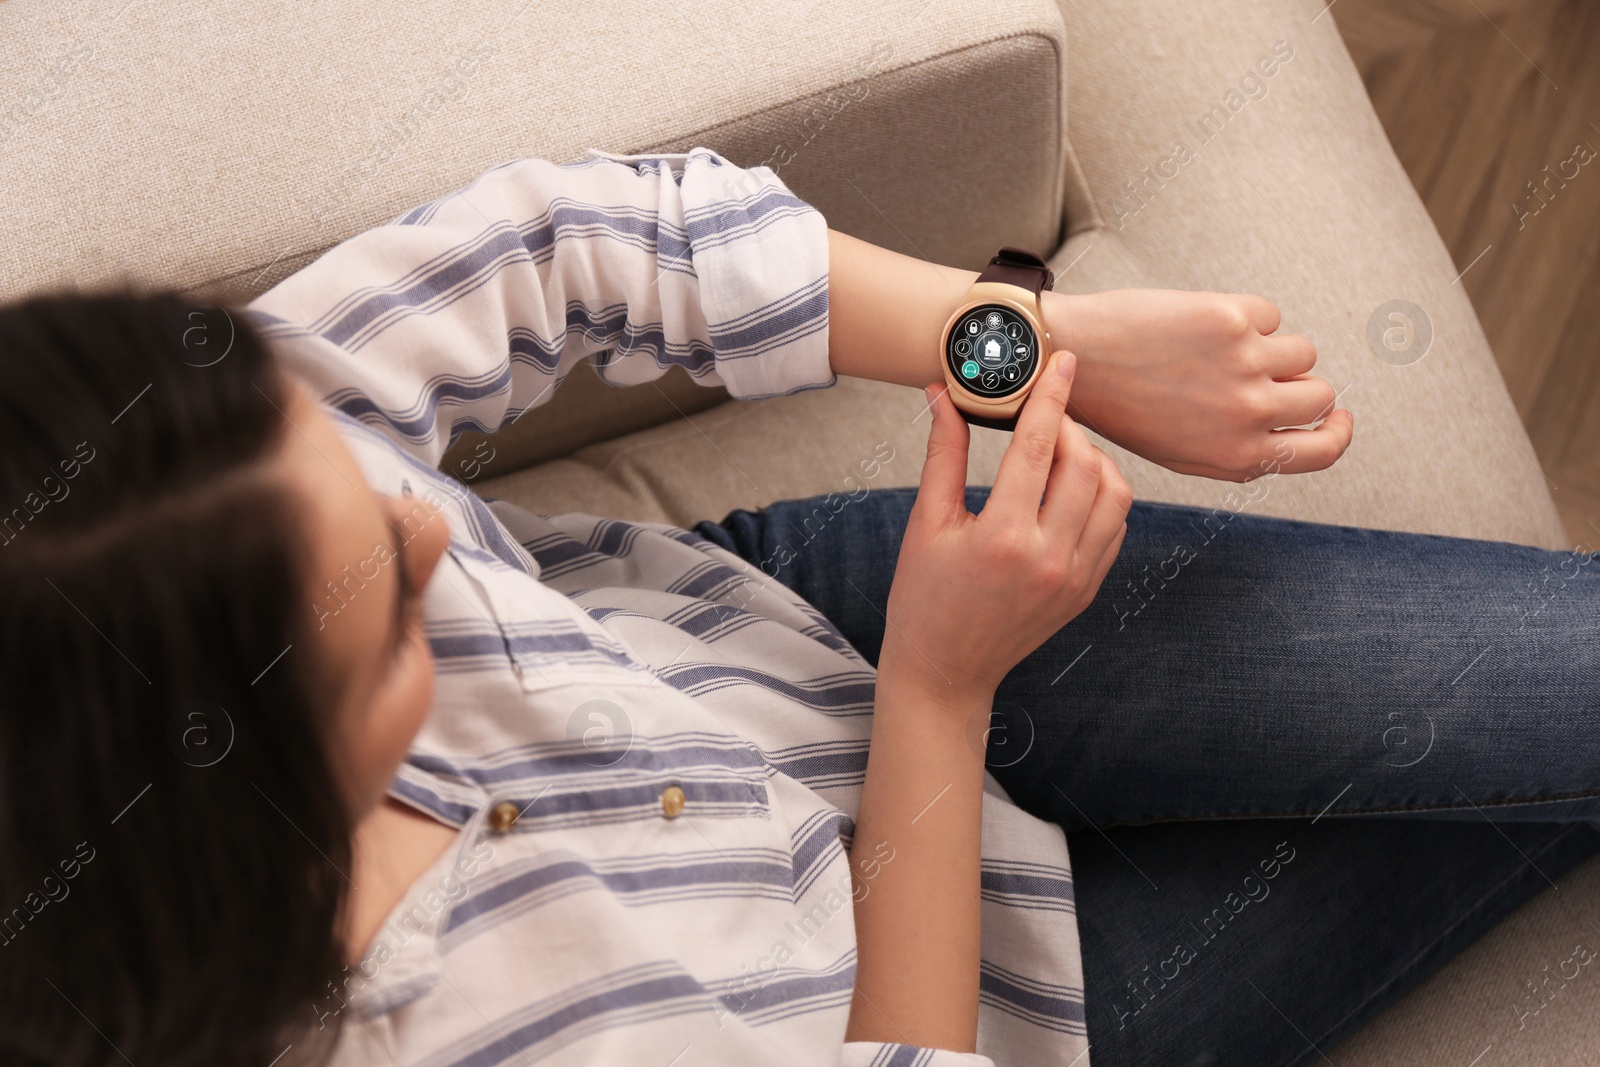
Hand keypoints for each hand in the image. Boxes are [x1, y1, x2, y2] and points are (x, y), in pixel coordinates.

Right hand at [882, 350, 1131, 707]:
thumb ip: (943, 454)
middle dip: (1069, 429)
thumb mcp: (927, 523)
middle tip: (1043, 418)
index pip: (1039, 447)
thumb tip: (944, 393)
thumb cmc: (925, 599)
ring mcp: (1075, 577)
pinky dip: (1102, 497)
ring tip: (1059, 453)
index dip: (1051, 396)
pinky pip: (1115, 527)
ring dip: (1093, 461)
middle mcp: (1049, 558)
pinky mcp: (1087, 589)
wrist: (945, 671)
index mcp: (1003, 537)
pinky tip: (1070, 489)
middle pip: (1087, 465)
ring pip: (1115, 494)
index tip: (1061, 362)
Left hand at [1050, 289, 1354, 480]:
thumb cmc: (1125, 406)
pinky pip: (1270, 315)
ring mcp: (1246, 365)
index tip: (1339, 415)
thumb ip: (1244, 448)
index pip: (1323, 451)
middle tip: (1265, 373)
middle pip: (1321, 395)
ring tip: (1221, 350)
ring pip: (1303, 351)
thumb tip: (1304, 428)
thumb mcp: (1183, 452)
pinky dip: (1245, 317)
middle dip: (1300, 383)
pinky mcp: (1234, 320)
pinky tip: (1200, 327)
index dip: (1338, 430)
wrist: (1076, 357)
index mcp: (1239, 456)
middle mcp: (1249, 415)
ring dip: (1274, 348)